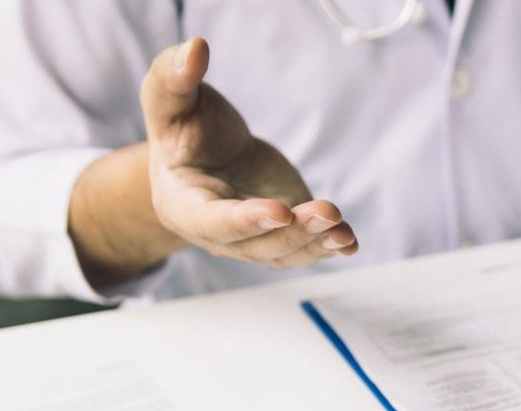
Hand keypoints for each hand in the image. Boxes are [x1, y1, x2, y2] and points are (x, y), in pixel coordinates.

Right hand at [141, 37, 357, 266]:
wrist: (208, 154)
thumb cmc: (186, 127)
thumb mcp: (171, 100)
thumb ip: (173, 78)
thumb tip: (194, 48)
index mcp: (182, 204)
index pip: (212, 221)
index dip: (245, 220)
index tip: (279, 209)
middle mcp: (218, 234)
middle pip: (257, 244)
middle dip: (293, 232)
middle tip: (327, 213)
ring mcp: (253, 240)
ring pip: (285, 251)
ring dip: (315, 243)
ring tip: (342, 230)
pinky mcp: (284, 234)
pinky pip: (305, 248)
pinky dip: (328, 247)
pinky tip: (349, 242)